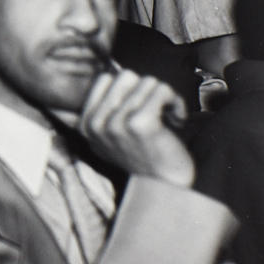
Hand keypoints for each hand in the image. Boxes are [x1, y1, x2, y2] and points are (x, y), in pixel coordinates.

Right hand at [77, 68, 193, 186]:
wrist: (166, 189)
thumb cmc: (145, 157)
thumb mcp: (111, 138)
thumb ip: (104, 110)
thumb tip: (111, 75)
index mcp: (86, 125)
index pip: (105, 80)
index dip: (128, 89)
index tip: (139, 108)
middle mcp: (96, 124)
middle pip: (125, 76)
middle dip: (146, 90)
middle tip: (156, 111)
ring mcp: (116, 123)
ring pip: (147, 81)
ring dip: (163, 97)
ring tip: (167, 118)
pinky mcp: (140, 123)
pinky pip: (161, 90)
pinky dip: (175, 101)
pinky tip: (177, 119)